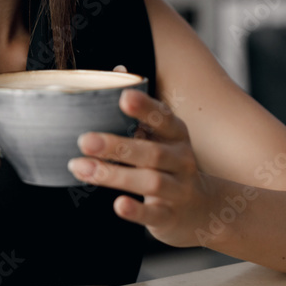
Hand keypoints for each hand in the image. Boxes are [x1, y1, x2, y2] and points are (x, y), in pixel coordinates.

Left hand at [67, 65, 218, 246]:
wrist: (205, 211)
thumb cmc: (169, 165)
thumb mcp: (161, 136)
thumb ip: (140, 110)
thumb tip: (118, 69)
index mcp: (176, 135)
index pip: (164, 119)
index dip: (146, 108)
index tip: (124, 98)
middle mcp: (181, 160)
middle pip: (151, 152)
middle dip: (116, 145)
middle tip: (83, 140)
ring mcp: (179, 190)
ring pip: (150, 181)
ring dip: (113, 175)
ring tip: (81, 168)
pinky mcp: (171, 217)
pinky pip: (155, 214)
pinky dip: (137, 210)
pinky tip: (118, 205)